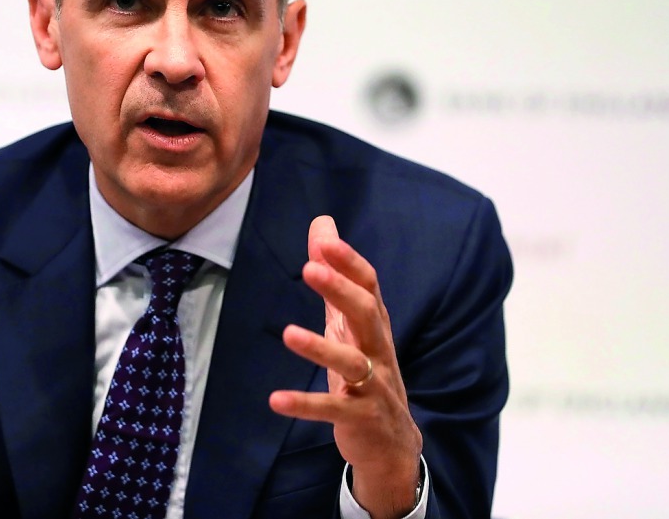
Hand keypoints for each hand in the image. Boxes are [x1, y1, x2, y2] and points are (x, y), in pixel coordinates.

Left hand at [269, 216, 421, 518]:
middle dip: (341, 291)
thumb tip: (323, 226)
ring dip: (320, 348)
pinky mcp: (361, 418)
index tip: (325, 241)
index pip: (369, 286)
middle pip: (366, 314)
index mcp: (374, 325)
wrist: (393, 443)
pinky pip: (333, 409)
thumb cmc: (367, 372)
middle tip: (310, 269)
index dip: (349, 263)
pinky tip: (275, 399)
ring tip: (288, 333)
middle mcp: (378, 350)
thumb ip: (334, 277)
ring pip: (352, 363)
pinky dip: (305, 404)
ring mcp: (374, 386)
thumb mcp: (348, 323)